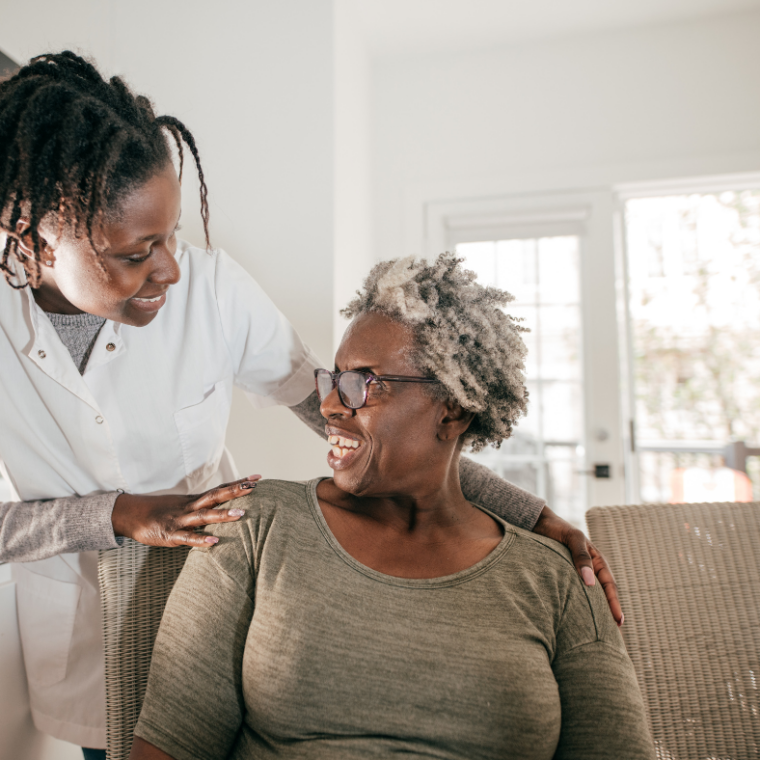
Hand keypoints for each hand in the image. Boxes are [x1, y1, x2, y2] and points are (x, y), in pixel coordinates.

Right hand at [111, 476, 260, 548]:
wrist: (130, 515)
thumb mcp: (182, 506)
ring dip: (223, 515)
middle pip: (216, 496)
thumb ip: (201, 507)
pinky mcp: (170, 535)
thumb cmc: (159, 511)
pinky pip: (187, 538)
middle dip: (236, 492)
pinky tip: (214, 542)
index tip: (257, 477)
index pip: (220, 489)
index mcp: (194, 500)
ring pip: (204, 516)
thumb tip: (221, 507)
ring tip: (241, 514)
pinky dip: (200, 540)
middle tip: (254, 487)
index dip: (239, 483)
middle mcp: (189, 507)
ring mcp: (180, 520)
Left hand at [532, 505, 623, 626]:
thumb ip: (581, 556)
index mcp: (596, 561)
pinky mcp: (561, 578)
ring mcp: (575, 575)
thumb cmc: (557, 528)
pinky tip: (572, 620)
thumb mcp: (572, 538)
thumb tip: (590, 583)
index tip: (619, 622)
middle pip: (601, 595)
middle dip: (607, 614)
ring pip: (587, 597)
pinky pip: (571, 594)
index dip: (614, 604)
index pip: (609, 585)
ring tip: (595, 633)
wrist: (537, 522)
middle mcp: (588, 569)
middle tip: (612, 636)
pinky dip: (575, 606)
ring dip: (592, 612)